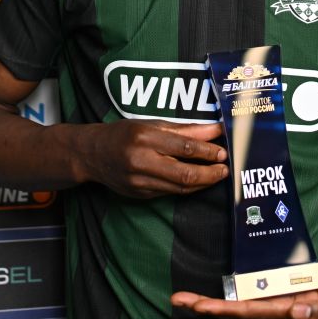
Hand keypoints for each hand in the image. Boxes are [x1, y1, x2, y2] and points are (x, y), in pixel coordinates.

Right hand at [78, 120, 227, 197]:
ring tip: (216, 175)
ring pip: (179, 188)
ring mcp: (139, 181)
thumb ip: (185, 129)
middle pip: (184, 174)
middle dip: (210, 174)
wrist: (92, 154)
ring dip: (202, 183)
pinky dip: (187, 188)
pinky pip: (169, 193)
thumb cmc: (124, 133)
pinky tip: (198, 182)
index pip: (184, 147)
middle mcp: (140, 160)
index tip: (223, 152)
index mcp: (144, 137)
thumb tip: (215, 130)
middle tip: (225, 169)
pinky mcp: (139, 194)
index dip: (208, 152)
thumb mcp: (152, 124)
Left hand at [170, 278, 317, 318]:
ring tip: (182, 298)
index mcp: (284, 314)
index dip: (224, 310)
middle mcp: (271, 312)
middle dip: (205, 306)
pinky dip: (225, 295)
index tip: (201, 308)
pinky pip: (245, 296)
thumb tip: (295, 311)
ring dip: (208, 302)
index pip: (248, 312)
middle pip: (233, 310)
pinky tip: (208, 294)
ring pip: (234, 304)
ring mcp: (270, 305)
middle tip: (178, 300)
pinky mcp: (272, 296)